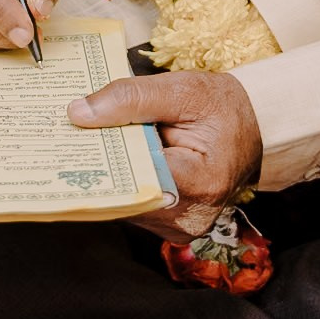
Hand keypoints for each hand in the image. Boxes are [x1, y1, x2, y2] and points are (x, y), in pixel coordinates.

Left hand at [69, 71, 260, 239]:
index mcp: (200, 183)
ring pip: (124, 206)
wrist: (252, 127)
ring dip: (107, 177)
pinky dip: (121, 184)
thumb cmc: (222, 108)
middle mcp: (191, 217)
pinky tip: (109, 160)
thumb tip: (79, 112)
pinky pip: (134, 207)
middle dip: (97, 167)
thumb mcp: (182, 89)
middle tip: (67, 139)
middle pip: (124, 197)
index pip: (133, 177)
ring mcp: (181, 228)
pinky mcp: (172, 227)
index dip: (100, 158)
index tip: (71, 138)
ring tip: (86, 146)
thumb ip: (130, 98)